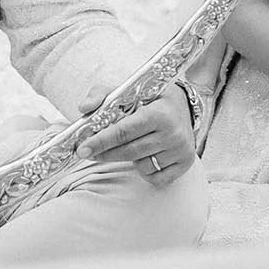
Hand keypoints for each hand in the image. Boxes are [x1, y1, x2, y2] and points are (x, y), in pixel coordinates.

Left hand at [80, 88, 196, 189]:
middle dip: (105, 153)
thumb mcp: (128, 90)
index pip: (124, 131)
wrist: (184, 107)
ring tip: (133, 144)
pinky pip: (154, 178)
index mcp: (159, 112)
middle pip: (128, 151)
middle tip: (89, 152)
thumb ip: (102, 95)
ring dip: (129, 159)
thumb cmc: (151, 99)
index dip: (101, 141)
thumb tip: (84, 108)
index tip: (83, 149)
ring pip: (141, 166)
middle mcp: (173, 133)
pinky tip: (147, 155)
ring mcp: (180, 150)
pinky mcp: (185, 163)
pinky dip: (145, 171)